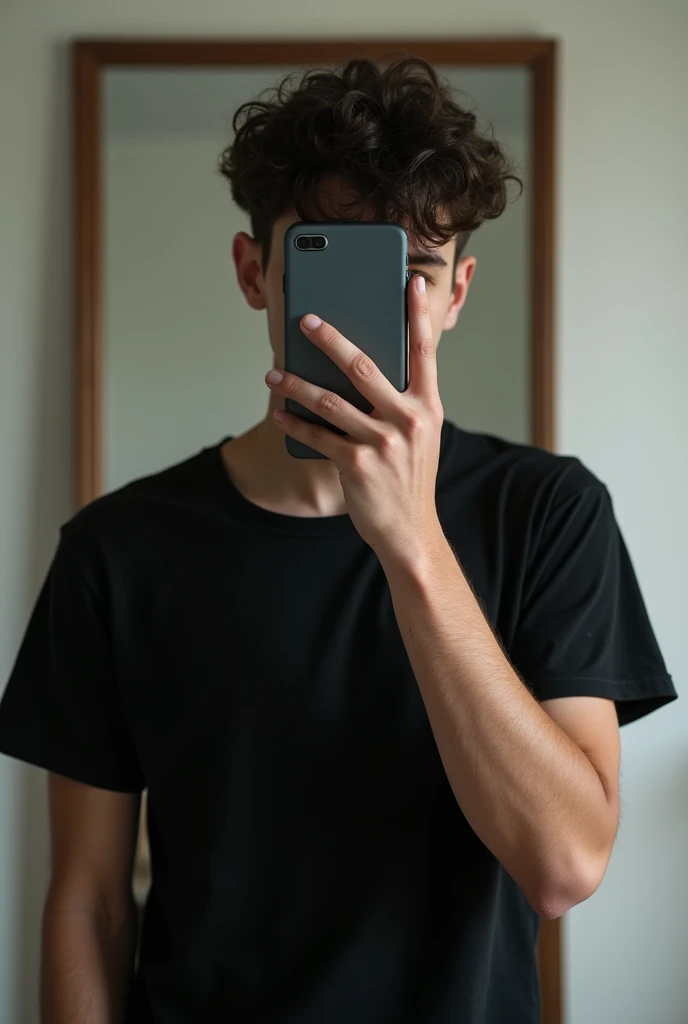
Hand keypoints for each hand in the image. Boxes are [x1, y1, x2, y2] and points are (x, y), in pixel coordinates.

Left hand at [264, 274, 444, 563]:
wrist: (409, 531)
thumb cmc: (408, 477)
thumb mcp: (418, 436)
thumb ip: (399, 401)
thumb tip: (358, 367)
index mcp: (427, 406)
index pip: (425, 351)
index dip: (416, 313)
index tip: (407, 281)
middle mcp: (408, 419)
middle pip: (364, 365)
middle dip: (330, 339)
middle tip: (306, 320)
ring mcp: (382, 442)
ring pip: (330, 400)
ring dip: (296, 383)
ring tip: (273, 372)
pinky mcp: (357, 464)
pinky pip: (317, 435)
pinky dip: (294, 423)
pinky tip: (279, 413)